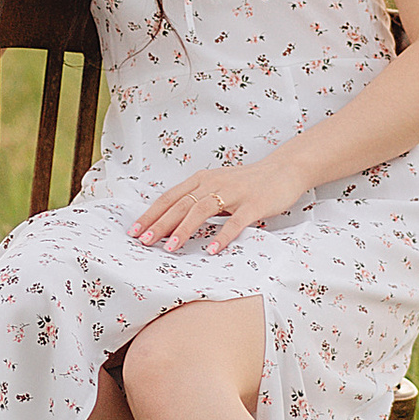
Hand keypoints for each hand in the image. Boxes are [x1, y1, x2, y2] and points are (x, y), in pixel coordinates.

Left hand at [130, 143, 311, 253]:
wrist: (284, 170)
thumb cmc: (249, 182)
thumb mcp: (218, 186)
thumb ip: (198, 199)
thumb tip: (173, 222)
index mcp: (202, 179)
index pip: (170, 197)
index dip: (151, 214)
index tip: (135, 230)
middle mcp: (213, 183)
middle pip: (180, 204)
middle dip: (159, 224)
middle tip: (143, 241)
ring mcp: (233, 193)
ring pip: (201, 210)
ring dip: (183, 229)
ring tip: (170, 247)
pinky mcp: (253, 204)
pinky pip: (236, 222)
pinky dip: (223, 235)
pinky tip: (213, 249)